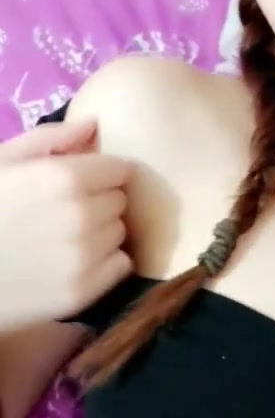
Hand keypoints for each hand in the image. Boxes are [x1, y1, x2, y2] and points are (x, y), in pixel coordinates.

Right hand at [0, 118, 132, 330]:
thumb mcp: (1, 161)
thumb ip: (50, 139)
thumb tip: (93, 125)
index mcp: (64, 177)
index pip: (120, 168)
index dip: (100, 173)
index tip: (82, 182)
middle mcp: (82, 216)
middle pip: (119, 200)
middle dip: (99, 201)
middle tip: (64, 213)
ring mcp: (84, 257)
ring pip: (119, 233)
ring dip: (101, 232)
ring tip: (65, 238)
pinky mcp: (82, 292)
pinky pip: (120, 266)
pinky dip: (104, 263)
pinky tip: (72, 262)